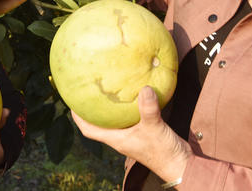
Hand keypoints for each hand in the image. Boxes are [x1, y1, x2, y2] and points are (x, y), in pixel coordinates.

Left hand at [72, 86, 191, 182]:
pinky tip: (135, 93)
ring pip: (116, 120)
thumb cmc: (163, 152)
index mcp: (116, 139)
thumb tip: (144, 88)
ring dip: (110, 107)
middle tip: (88, 90)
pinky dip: (130, 106)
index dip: (78, 118)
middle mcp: (121, 137)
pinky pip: (132, 116)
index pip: (89, 130)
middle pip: (99, 123)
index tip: (71, 102)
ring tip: (108, 89)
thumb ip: (148, 109)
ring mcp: (132, 135)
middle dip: (92, 109)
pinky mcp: (144, 131)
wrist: (181, 164)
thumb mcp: (154, 128)